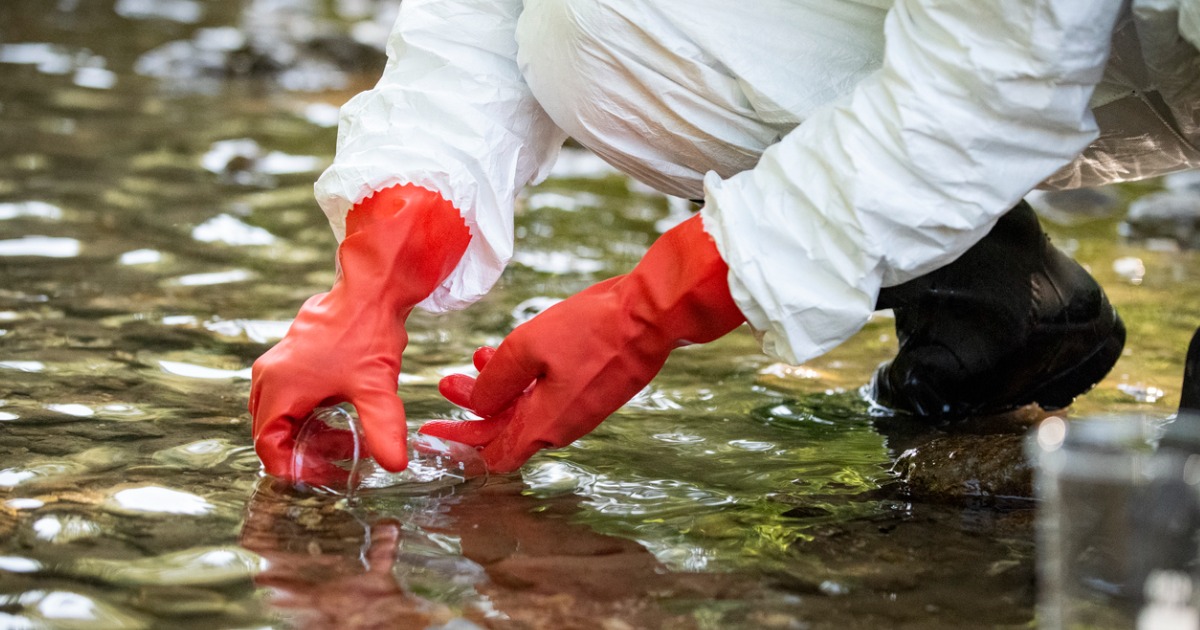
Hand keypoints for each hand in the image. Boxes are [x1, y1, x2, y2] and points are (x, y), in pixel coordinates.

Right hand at [250, 185, 469, 481]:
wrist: (370, 289)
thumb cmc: (368, 333)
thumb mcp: (376, 387)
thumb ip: (383, 429)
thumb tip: (394, 464)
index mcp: (279, 388)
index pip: (267, 446)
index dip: (293, 467)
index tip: (322, 476)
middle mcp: (269, 377)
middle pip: (272, 432)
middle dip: (303, 452)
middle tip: (338, 463)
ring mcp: (278, 365)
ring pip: (282, 414)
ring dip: (309, 433)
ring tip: (347, 442)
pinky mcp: (291, 357)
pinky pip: (290, 397)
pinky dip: (310, 414)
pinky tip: (341, 417)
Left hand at [421, 215, 743, 471]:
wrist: (651, 315)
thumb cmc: (592, 330)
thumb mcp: (527, 348)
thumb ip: (494, 382)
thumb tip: (475, 406)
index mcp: (544, 425)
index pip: (493, 455)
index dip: (459, 444)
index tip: (433, 431)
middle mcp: (563, 425)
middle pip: (506, 430)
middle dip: (473, 407)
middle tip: (447, 383)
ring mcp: (580, 408)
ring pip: (526, 408)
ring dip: (498, 387)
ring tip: (477, 358)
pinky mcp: (594, 389)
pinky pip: (549, 393)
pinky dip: (524, 379)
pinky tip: (512, 351)